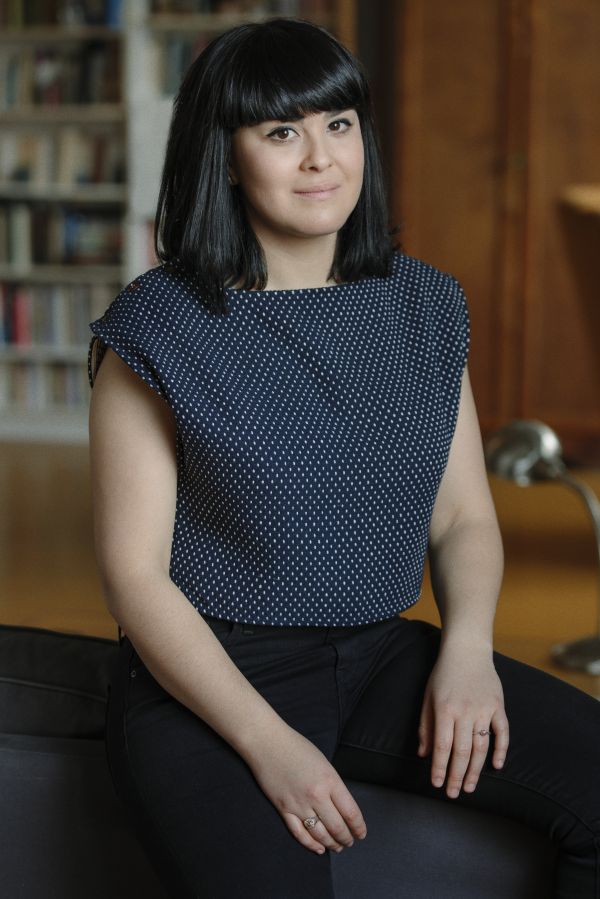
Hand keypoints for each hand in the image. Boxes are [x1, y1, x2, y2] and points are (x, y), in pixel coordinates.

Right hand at [245, 725, 366, 854]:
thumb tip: (341, 805)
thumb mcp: (323, 762)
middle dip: (346, 838)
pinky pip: (299, 833)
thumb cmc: (296, 747)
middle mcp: (316, 796)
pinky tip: (318, 848)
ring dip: (331, 844)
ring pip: (320, 834)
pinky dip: (310, 844)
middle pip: (337, 827)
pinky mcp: (283, 809)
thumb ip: (333, 784)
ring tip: (337, 847)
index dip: (358, 827)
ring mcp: (299, 804)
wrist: (267, 742)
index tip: (361, 833)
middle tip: (350, 842)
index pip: (351, 813)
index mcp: (330, 781)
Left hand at [417, 641, 508, 798]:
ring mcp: (484, 709)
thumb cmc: (443, 674)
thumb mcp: (428, 697)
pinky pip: (502, 733)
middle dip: (456, 776)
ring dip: (475, 769)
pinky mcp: (498, 706)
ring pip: (481, 746)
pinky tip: (496, 766)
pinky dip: (501, 750)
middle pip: (462, 751)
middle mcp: (465, 711)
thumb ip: (425, 726)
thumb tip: (424, 754)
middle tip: (453, 794)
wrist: (467, 650)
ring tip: (469, 787)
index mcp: (445, 709)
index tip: (437, 784)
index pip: (442, 746)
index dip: (440, 768)